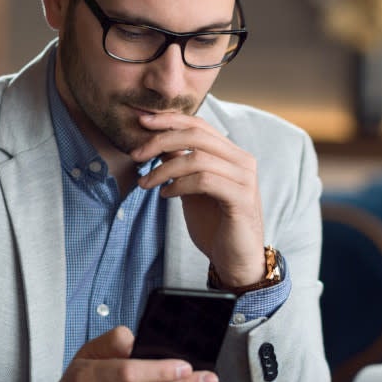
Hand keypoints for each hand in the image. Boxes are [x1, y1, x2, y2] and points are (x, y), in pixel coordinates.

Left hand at [131, 111, 265, 288]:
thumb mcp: (192, 190)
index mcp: (232, 154)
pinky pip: (204, 181)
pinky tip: (166, 195)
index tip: (142, 122)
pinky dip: (179, 185)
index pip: (199, 125)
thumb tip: (159, 144)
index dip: (170, 120)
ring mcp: (244, 179)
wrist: (235, 260)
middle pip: (197, 136)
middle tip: (136, 155)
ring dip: (164, 170)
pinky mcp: (242, 198)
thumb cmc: (214, 225)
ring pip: (197, 159)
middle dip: (161, 141)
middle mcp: (242, 161)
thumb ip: (181, 166)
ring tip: (146, 183)